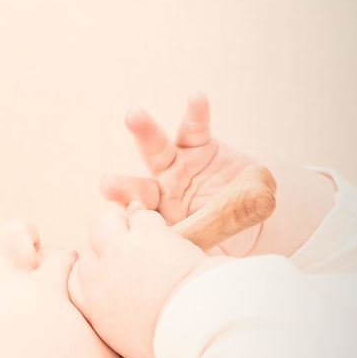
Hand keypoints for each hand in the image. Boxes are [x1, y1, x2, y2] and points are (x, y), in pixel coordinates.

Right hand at [68, 203, 222, 357]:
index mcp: (91, 305)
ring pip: (106, 222)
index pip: (75, 277)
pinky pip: (140, 216)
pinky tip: (167, 235)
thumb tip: (116, 316)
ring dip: (123, 224)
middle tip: (127, 247)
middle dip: (105, 244)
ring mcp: (119, 251)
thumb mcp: (128, 343)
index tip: (107, 268)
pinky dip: (152, 222)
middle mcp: (97, 276)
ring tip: (144, 234)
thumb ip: (113, 322)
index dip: (91, 268)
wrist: (195, 328)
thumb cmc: (170, 342)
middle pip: (88, 247)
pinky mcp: (144, 235)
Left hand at [100, 93, 259, 254]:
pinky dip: (196, 113)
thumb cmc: (227, 236)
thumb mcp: (218, 248)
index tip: (124, 225)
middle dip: (121, 186)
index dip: (132, 225)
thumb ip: (215, 247)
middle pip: (137, 189)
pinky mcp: (199, 145)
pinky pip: (195, 128)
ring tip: (134, 115)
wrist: (250, 214)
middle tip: (106, 184)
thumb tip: (222, 260)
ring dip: (144, 132)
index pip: (140, 226)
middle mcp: (161, 193)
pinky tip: (197, 97)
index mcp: (158, 224)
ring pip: (157, 150)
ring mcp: (178, 167)